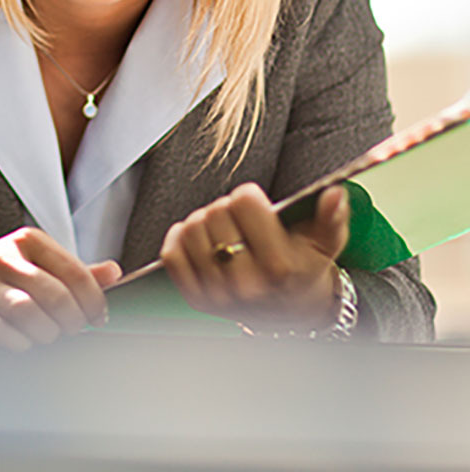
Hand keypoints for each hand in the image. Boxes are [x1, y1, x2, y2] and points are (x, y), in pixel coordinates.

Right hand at [0, 227, 121, 349]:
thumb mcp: (35, 262)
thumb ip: (74, 270)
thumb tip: (114, 273)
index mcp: (28, 241)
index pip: (73, 271)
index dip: (93, 301)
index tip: (98, 318)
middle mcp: (3, 257)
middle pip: (54, 295)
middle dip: (71, 322)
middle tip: (72, 330)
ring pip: (28, 314)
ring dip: (46, 334)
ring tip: (47, 336)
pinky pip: (1, 333)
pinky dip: (19, 344)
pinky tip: (22, 342)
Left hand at [160, 183, 349, 330]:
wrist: (291, 312)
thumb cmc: (304, 267)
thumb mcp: (325, 243)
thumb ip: (331, 217)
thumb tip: (334, 195)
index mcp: (279, 266)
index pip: (244, 202)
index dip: (248, 196)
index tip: (256, 205)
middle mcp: (248, 283)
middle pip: (215, 212)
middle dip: (226, 208)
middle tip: (239, 220)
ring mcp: (220, 294)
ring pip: (190, 230)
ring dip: (202, 222)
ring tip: (222, 229)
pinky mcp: (198, 299)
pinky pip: (172, 255)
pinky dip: (178, 239)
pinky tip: (197, 238)